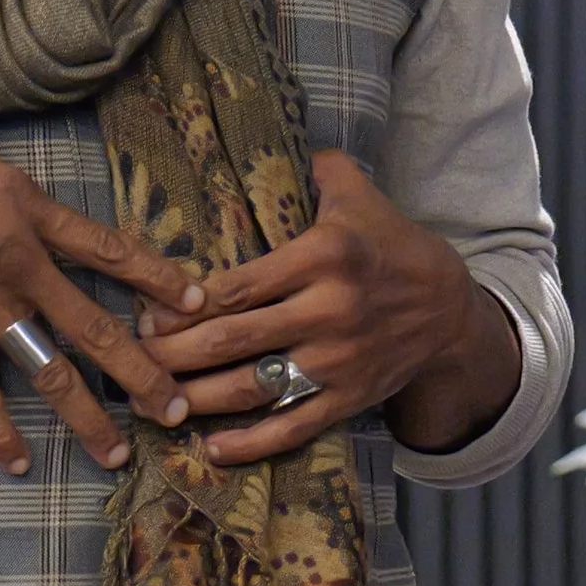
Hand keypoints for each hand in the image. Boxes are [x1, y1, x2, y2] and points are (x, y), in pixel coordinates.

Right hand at [0, 78, 204, 475]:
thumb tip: (14, 57)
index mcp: (25, 208)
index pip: (107, 248)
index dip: (155, 278)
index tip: (194, 304)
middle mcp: (15, 263)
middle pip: (95, 327)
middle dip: (141, 372)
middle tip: (178, 407)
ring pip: (49, 372)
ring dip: (88, 418)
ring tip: (120, 453)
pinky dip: (0, 430)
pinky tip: (21, 462)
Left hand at [141, 149, 519, 464]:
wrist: (451, 309)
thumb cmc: (391, 244)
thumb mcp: (358, 194)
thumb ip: (314, 166)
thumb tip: (261, 136)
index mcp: (323, 256)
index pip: (237, 285)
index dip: (183, 305)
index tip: (146, 312)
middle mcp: (328, 311)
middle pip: (232, 339)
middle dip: (174, 353)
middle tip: (134, 358)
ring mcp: (338, 361)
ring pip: (254, 386)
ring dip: (197, 399)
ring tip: (156, 402)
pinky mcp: (349, 399)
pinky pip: (293, 427)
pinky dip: (250, 444)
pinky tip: (210, 449)